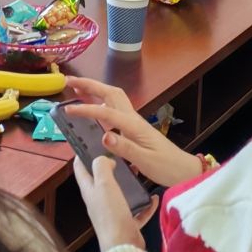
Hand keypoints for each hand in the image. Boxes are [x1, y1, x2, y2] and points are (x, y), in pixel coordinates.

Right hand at [64, 77, 204, 188]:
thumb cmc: (166, 167)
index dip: (86, 109)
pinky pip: (115, 109)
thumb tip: (103, 136)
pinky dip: (101, 103)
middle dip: (90, 85)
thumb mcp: (146, 161)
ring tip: (76, 88)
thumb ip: (125, 148)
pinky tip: (94, 109)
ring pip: (113, 98)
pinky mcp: (134, 128)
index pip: (106, 112)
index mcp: (134, 125)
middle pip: (110, 93)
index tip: (67, 109)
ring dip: (95, 90)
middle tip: (69, 81)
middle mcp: (134, 119)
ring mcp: (134, 122)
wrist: (184, 170)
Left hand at [70, 154, 153, 251]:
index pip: (80, 168)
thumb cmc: (111, 213)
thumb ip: (101, 166)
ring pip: (120, 194)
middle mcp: (98, 201)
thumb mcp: (104, 183)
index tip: (90, 140)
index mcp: (90, 190)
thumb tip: (104, 159)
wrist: (123, 246)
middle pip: (101, 180)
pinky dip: (145, 205)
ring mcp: (113, 213)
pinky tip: (154, 198)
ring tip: (138, 172)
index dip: (81, 154)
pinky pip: (137, 211)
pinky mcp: (127, 223)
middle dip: (110, 166)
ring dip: (129, 184)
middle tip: (122, 154)